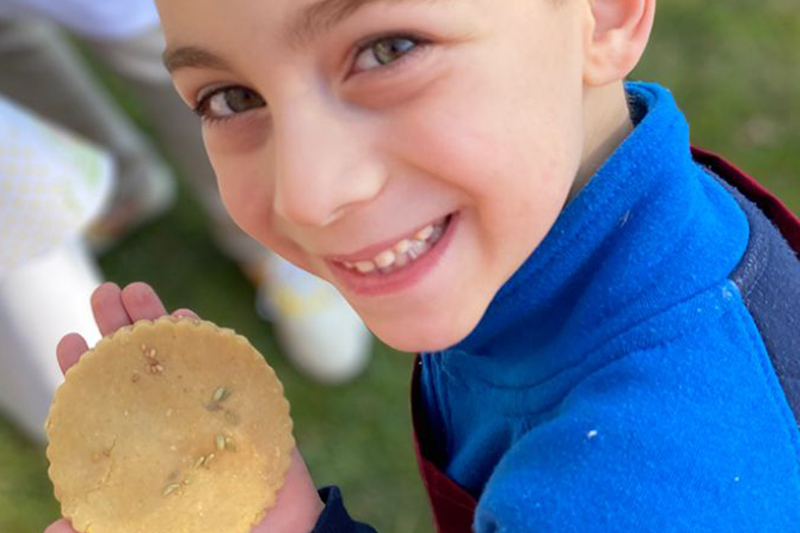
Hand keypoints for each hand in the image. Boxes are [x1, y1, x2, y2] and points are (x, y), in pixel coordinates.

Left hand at [45, 282, 323, 532]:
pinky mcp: (241, 401)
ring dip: (155, 319)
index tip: (67, 341)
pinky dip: (202, 337)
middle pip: (135, 367)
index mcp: (139, 446)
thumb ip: (100, 527)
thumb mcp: (142, 530)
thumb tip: (52, 530)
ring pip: (174, 356)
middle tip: (103, 293)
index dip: (83, 372)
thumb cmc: (208, 532)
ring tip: (135, 289)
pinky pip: (221, 362)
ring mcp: (204, 407)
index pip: (103, 402)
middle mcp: (168, 420)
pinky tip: (185, 316)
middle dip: (115, 328)